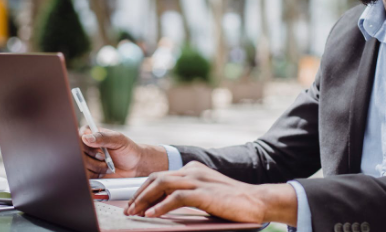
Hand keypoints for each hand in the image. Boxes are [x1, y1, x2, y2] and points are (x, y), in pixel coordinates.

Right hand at [79, 127, 168, 177]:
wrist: (134, 166)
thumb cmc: (127, 149)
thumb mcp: (118, 139)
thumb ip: (103, 137)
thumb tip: (85, 138)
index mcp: (90, 133)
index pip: (78, 137)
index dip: (87, 146)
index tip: (99, 150)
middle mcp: (85, 146)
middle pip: (77, 153)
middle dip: (93, 159)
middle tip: (105, 158)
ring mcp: (85, 159)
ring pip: (80, 166)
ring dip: (96, 167)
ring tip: (107, 165)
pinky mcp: (87, 171)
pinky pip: (84, 175)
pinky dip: (95, 175)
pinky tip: (104, 172)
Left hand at [124, 161, 297, 225]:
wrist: (257, 202)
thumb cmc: (232, 203)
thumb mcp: (205, 195)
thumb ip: (187, 196)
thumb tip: (163, 208)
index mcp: (192, 169)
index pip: (160, 176)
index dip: (143, 190)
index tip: (133, 204)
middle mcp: (192, 170)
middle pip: (156, 178)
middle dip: (139, 195)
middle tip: (128, 210)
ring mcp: (197, 179)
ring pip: (161, 184)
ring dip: (144, 200)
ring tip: (134, 213)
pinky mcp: (203, 192)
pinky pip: (176, 197)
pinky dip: (160, 206)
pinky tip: (151, 215)